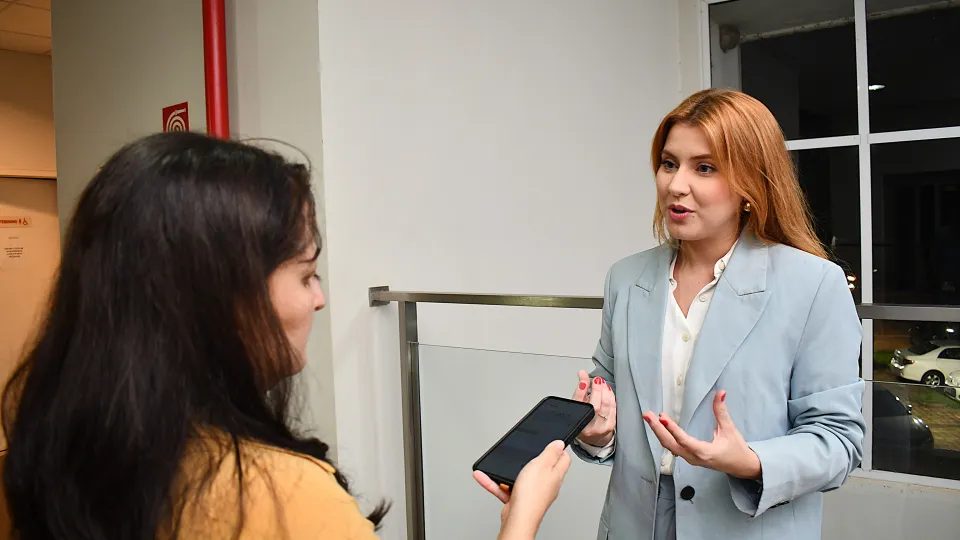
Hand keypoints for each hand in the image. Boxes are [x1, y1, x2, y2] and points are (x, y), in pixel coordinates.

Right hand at [473, 440, 571, 539]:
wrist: (518, 518)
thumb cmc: (532, 495)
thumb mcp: (542, 464)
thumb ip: (551, 453)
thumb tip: (560, 444)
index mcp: (555, 475)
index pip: (563, 459)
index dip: (558, 450)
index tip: (552, 444)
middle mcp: (546, 484)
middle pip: (541, 468)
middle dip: (531, 459)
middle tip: (526, 452)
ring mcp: (532, 492)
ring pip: (519, 477)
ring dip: (508, 471)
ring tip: (499, 465)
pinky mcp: (518, 499)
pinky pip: (505, 488)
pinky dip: (494, 482)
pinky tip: (484, 476)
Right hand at [572, 370, 616, 446]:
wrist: (593, 438)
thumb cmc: (584, 420)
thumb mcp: (578, 406)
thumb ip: (580, 390)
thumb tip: (582, 373)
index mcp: (576, 420)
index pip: (578, 403)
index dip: (581, 390)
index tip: (583, 379)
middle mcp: (588, 426)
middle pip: (594, 405)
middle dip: (596, 390)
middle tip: (597, 380)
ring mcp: (600, 427)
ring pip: (605, 406)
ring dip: (605, 392)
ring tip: (602, 383)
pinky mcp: (610, 426)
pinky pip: (613, 408)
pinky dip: (611, 397)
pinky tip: (608, 391)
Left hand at [643, 390, 760, 479]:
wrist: (741, 467)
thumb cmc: (736, 449)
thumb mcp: (730, 429)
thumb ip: (722, 411)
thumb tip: (720, 393)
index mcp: (705, 453)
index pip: (684, 441)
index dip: (673, 429)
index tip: (662, 418)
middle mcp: (694, 458)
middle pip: (671, 444)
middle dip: (657, 429)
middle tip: (648, 415)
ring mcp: (690, 459)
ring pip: (669, 447)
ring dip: (658, 432)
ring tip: (649, 418)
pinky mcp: (689, 457)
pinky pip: (672, 448)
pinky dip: (664, 437)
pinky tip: (658, 427)